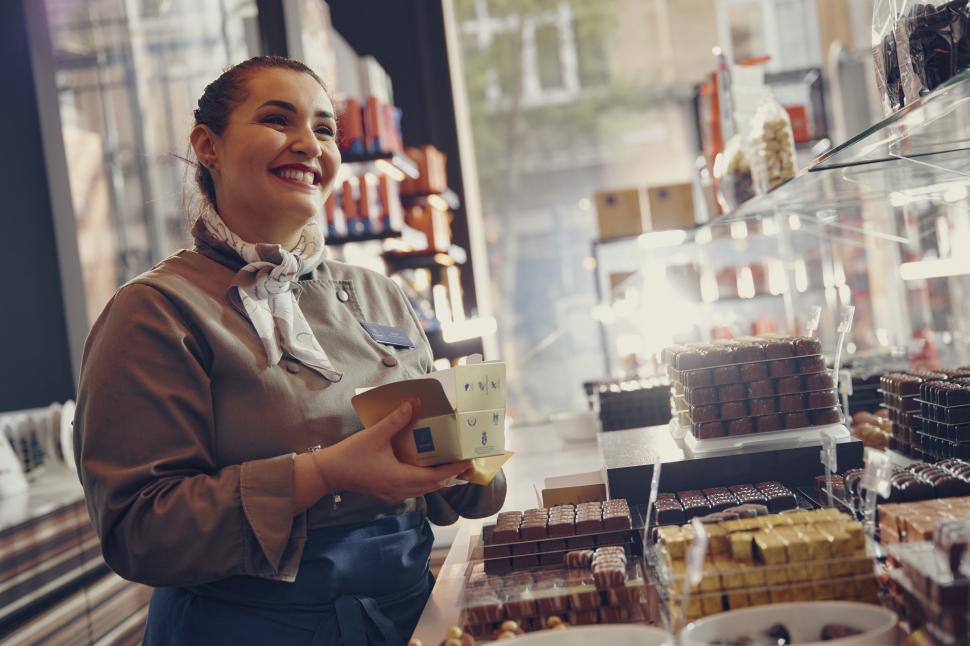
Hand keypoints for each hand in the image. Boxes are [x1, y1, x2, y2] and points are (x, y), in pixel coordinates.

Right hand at [314, 400, 471, 502]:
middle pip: (433, 486)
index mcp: (400, 478)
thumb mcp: (375, 435)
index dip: (453, 469)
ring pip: (423, 489)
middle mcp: (401, 490)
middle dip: (449, 473)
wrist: (329, 473)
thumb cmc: (351, 455)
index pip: (435, 477)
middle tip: (463, 459)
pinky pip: (413, 488)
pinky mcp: (388, 492)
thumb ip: (395, 420)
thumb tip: (413, 403)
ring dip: (437, 477)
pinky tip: (426, 466)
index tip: (468, 461)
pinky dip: (424, 479)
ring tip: (450, 462)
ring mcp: (394, 494)